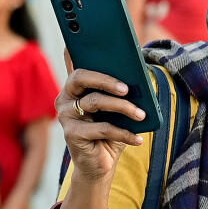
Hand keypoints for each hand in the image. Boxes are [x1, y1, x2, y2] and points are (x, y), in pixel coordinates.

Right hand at [56, 52, 145, 182]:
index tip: (92, 43)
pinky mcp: (71, 134)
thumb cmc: (109, 134)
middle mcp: (65, 98)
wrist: (100, 165)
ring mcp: (66, 116)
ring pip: (95, 102)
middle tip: (127, 88)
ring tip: (141, 114)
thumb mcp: (116, 111)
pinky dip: (124, 133)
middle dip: (106, 79)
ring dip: (123, 107)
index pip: (75, 62)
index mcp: (74, 87)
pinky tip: (138, 138)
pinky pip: (102, 128)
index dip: (76, 49)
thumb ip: (119, 92)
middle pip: (80, 77)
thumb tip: (138, 74)